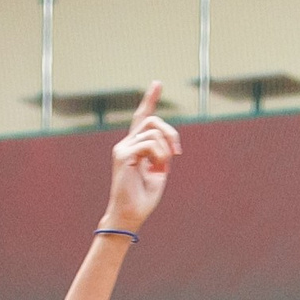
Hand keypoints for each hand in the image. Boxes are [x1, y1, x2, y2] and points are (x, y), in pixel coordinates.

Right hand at [101, 82, 179, 233]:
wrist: (130, 216)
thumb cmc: (143, 198)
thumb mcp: (160, 172)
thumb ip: (163, 154)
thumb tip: (168, 142)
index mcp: (135, 147)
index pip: (142, 118)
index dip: (150, 100)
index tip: (157, 83)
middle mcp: (126, 144)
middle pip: (153, 121)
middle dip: (171, 132)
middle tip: (177, 152)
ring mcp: (123, 148)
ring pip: (153, 132)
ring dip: (165, 150)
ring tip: (162, 167)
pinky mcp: (123, 155)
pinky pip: (149, 144)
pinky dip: (159, 156)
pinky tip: (156, 168)